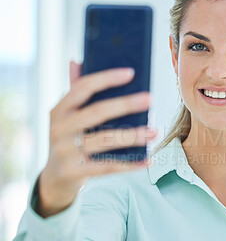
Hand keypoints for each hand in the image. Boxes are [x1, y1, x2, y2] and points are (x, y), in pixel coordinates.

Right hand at [37, 61, 156, 216]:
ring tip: (155, 131)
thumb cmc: (69, 141)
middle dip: (125, 104)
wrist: (54, 179)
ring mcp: (65, 151)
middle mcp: (59, 129)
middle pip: (96, 112)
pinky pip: (108, 167)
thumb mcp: (67, 118)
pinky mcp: (74, 172)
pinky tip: (148, 160)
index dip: (106, 78)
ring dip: (133, 135)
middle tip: (150, 99)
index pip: (82, 88)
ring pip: (105, 140)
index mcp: (59, 110)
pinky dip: (130, 164)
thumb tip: (77, 61)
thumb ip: (75, 92)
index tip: (131, 72)